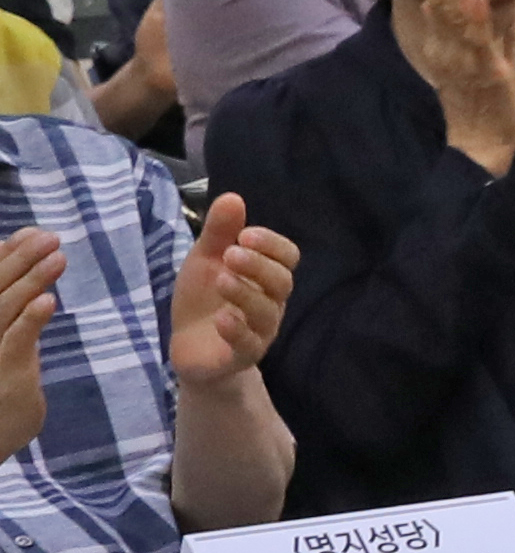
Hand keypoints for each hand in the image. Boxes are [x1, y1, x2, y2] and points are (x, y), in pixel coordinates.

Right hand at [0, 226, 59, 464]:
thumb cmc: (0, 404)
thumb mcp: (10, 361)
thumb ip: (19, 330)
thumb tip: (39, 296)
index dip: (5, 258)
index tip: (29, 233)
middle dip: (19, 260)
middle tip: (48, 236)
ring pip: (2, 308)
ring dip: (30, 280)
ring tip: (58, 257)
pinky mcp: (1, 374)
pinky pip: (14, 343)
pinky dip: (30, 320)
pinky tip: (48, 300)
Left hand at [163, 195, 288, 391]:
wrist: (190, 348)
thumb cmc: (203, 300)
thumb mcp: (205, 260)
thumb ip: (220, 233)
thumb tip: (233, 196)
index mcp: (265, 277)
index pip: (287, 257)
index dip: (272, 245)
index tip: (245, 234)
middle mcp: (270, 303)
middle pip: (282, 282)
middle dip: (259, 266)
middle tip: (230, 254)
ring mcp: (258, 331)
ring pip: (267, 312)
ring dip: (245, 293)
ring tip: (221, 280)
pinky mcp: (241, 356)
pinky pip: (250, 345)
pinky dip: (237, 331)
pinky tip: (221, 318)